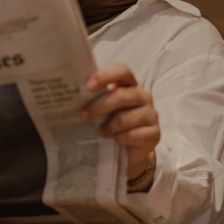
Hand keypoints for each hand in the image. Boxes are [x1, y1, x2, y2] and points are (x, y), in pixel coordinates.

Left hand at [82, 63, 159, 181]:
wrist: (130, 152)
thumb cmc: (113, 124)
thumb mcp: (103, 110)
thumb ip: (94, 99)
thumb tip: (68, 94)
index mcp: (129, 85)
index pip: (122, 71)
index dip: (105, 76)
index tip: (88, 86)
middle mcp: (143, 96)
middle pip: (122, 95)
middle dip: (100, 106)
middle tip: (84, 116)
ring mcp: (151, 114)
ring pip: (126, 117)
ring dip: (110, 127)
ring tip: (102, 132)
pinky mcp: (155, 133)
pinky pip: (133, 135)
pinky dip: (121, 139)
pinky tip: (116, 140)